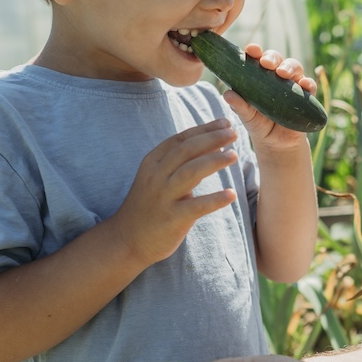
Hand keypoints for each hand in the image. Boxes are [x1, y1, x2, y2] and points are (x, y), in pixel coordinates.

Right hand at [107, 119, 238, 266]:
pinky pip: (197, 206)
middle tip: (234, 133)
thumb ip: (178, 163)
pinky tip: (231, 194)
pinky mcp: (172, 218)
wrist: (126, 239)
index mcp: (152, 162)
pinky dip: (215, 199)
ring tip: (234, 155)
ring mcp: (163, 197)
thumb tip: (211, 146)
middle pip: (187, 150)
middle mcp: (156, 176)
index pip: (180, 139)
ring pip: (191, 172)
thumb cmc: (149, 206)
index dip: (204, 129)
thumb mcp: (156, 178)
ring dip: (215, 161)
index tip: (225, 122)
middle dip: (212, 138)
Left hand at [224, 43, 317, 150]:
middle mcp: (276, 76)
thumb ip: (239, 105)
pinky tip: (304, 84)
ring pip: (294, 67)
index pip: (257, 58)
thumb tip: (227, 94)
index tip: (251, 50)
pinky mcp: (306, 96)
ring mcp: (292, 84)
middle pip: (277, 58)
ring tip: (283, 73)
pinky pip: (310, 86)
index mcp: (259, 75)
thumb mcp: (247, 116)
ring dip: (289, 67)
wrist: (276, 144)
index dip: (255, 51)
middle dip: (272, 57)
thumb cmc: (259, 124)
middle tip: (266, 63)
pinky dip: (308, 83)